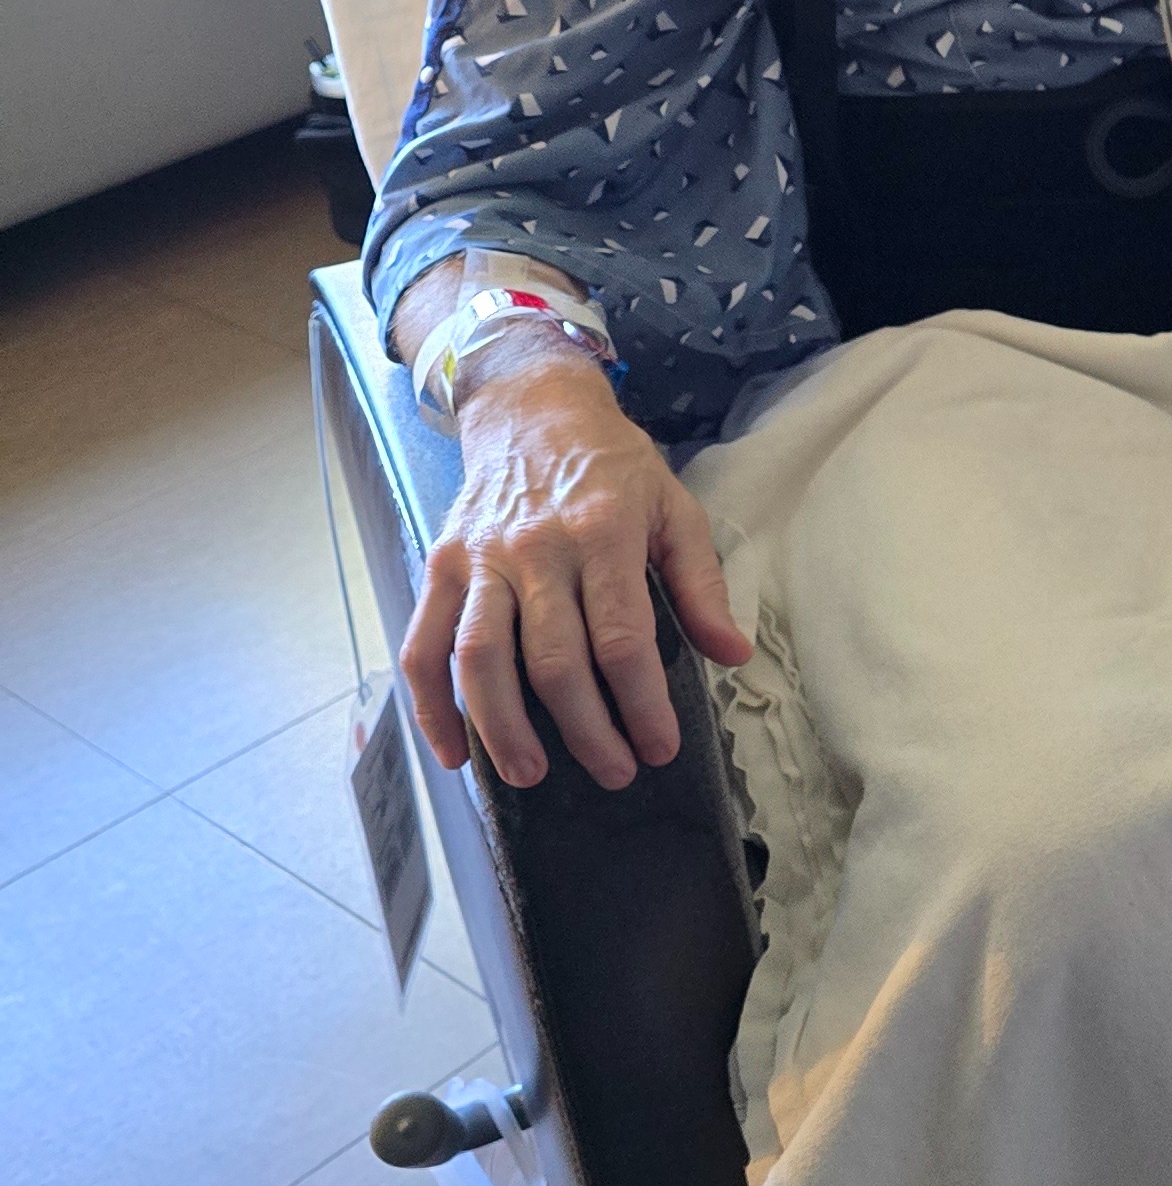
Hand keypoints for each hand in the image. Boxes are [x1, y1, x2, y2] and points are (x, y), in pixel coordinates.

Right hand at [399, 348, 751, 792]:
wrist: (533, 409)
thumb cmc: (613, 466)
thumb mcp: (674, 508)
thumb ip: (702, 584)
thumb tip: (732, 654)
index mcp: (603, 534)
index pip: (622, 639)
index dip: (641, 704)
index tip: (660, 746)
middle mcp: (536, 550)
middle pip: (554, 662)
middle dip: (586, 731)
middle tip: (615, 772)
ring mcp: (480, 560)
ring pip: (480, 660)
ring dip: (503, 729)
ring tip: (531, 776)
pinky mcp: (440, 567)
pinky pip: (423, 647)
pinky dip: (430, 707)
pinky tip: (455, 752)